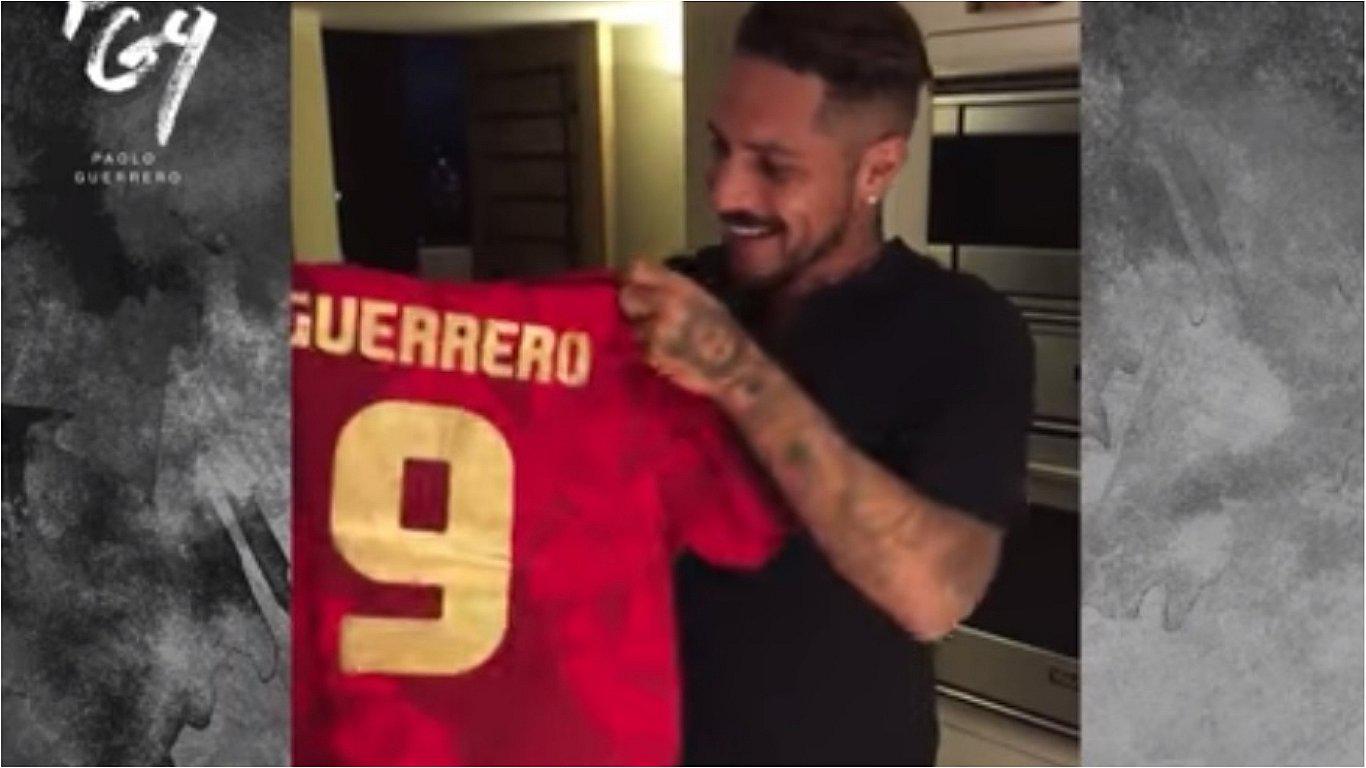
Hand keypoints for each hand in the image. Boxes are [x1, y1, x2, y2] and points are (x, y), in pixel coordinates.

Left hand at [618, 258, 754, 399]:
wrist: (733, 367)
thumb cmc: (719, 330)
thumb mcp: (700, 297)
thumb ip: (667, 286)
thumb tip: (632, 280)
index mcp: (680, 286)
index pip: (636, 268)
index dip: (629, 277)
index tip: (629, 285)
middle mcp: (666, 304)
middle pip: (627, 296)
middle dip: (633, 307)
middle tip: (646, 315)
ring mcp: (657, 330)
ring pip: (631, 326)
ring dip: (641, 333)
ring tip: (665, 339)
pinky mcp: (652, 354)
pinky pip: (639, 349)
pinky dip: (649, 353)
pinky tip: (668, 354)